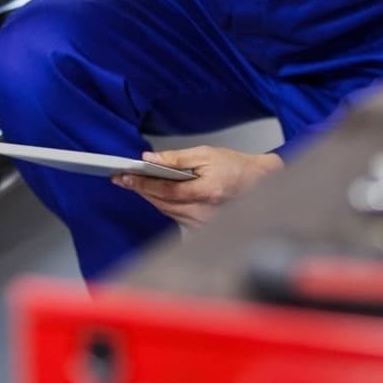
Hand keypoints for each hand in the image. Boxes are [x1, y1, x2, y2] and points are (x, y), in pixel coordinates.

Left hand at [113, 145, 283, 227]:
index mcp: (206, 192)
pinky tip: (157, 194)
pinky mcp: (202, 229)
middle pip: (162, 203)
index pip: (166, 190)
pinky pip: (175, 216)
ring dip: (150, 197)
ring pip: (166, 211)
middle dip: (141, 189)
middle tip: (123, 178)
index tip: (124, 177)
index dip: (142, 183)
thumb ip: (177, 158)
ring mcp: (203, 224)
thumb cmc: (236, 167)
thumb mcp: (206, 154)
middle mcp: (204, 212)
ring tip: (136, 183)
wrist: (259, 183)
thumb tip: (150, 159)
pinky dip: (164, 205)